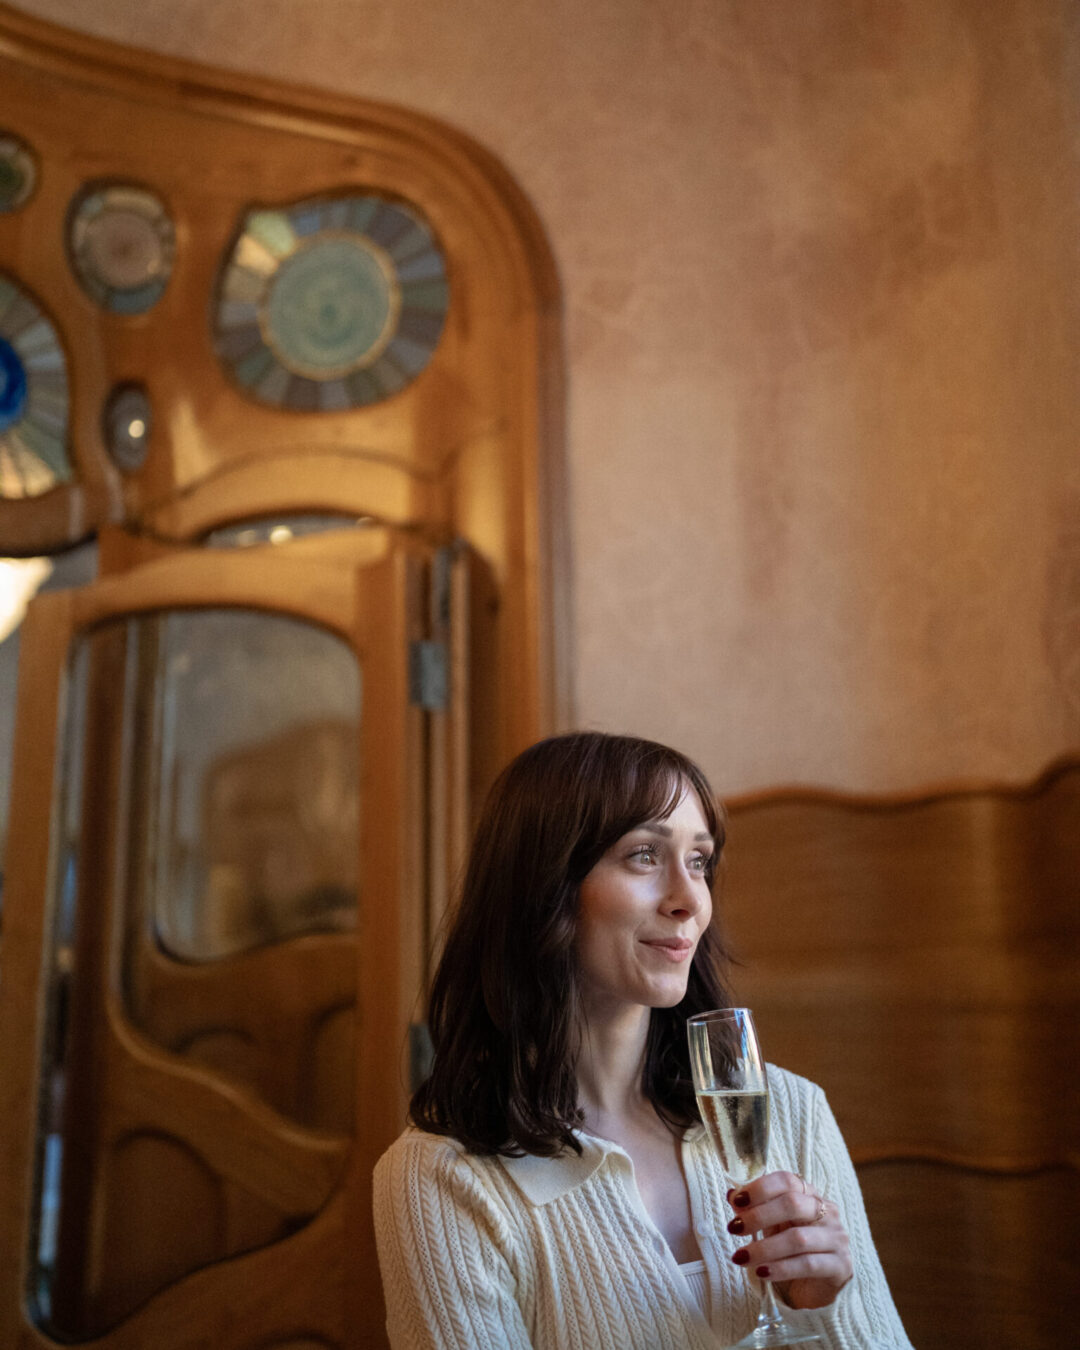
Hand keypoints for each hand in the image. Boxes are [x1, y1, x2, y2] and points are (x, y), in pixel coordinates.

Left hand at [726, 1170, 851, 1309]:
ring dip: (764, 1247)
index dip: (760, 1188)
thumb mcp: (772, 1226)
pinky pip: (808, 1264)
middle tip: (734, 1228)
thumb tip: (732, 1194)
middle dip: (759, 1216)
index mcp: (811, 1196)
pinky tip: (762, 1272)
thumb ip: (755, 1210)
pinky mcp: (840, 1266)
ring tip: (741, 1257)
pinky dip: (781, 1268)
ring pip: (798, 1238)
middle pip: (793, 1204)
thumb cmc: (793, 1251)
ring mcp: (837, 1239)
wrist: (818, 1289)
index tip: (736, 1201)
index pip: (787, 1181)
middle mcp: (828, 1213)